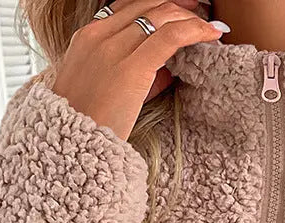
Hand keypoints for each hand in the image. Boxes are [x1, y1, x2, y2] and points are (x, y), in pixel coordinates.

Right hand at [49, 0, 226, 140]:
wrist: (71, 145)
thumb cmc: (88, 125)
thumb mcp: (103, 89)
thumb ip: (134, 74)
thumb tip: (166, 69)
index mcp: (88, 37)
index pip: (128, 7)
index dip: (157, 5)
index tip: (179, 10)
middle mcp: (99, 36)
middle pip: (147, 5)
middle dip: (178, 7)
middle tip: (201, 14)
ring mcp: (114, 49)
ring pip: (161, 16)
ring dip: (190, 19)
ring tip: (211, 28)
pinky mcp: (132, 68)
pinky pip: (170, 37)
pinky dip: (195, 30)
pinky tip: (212, 34)